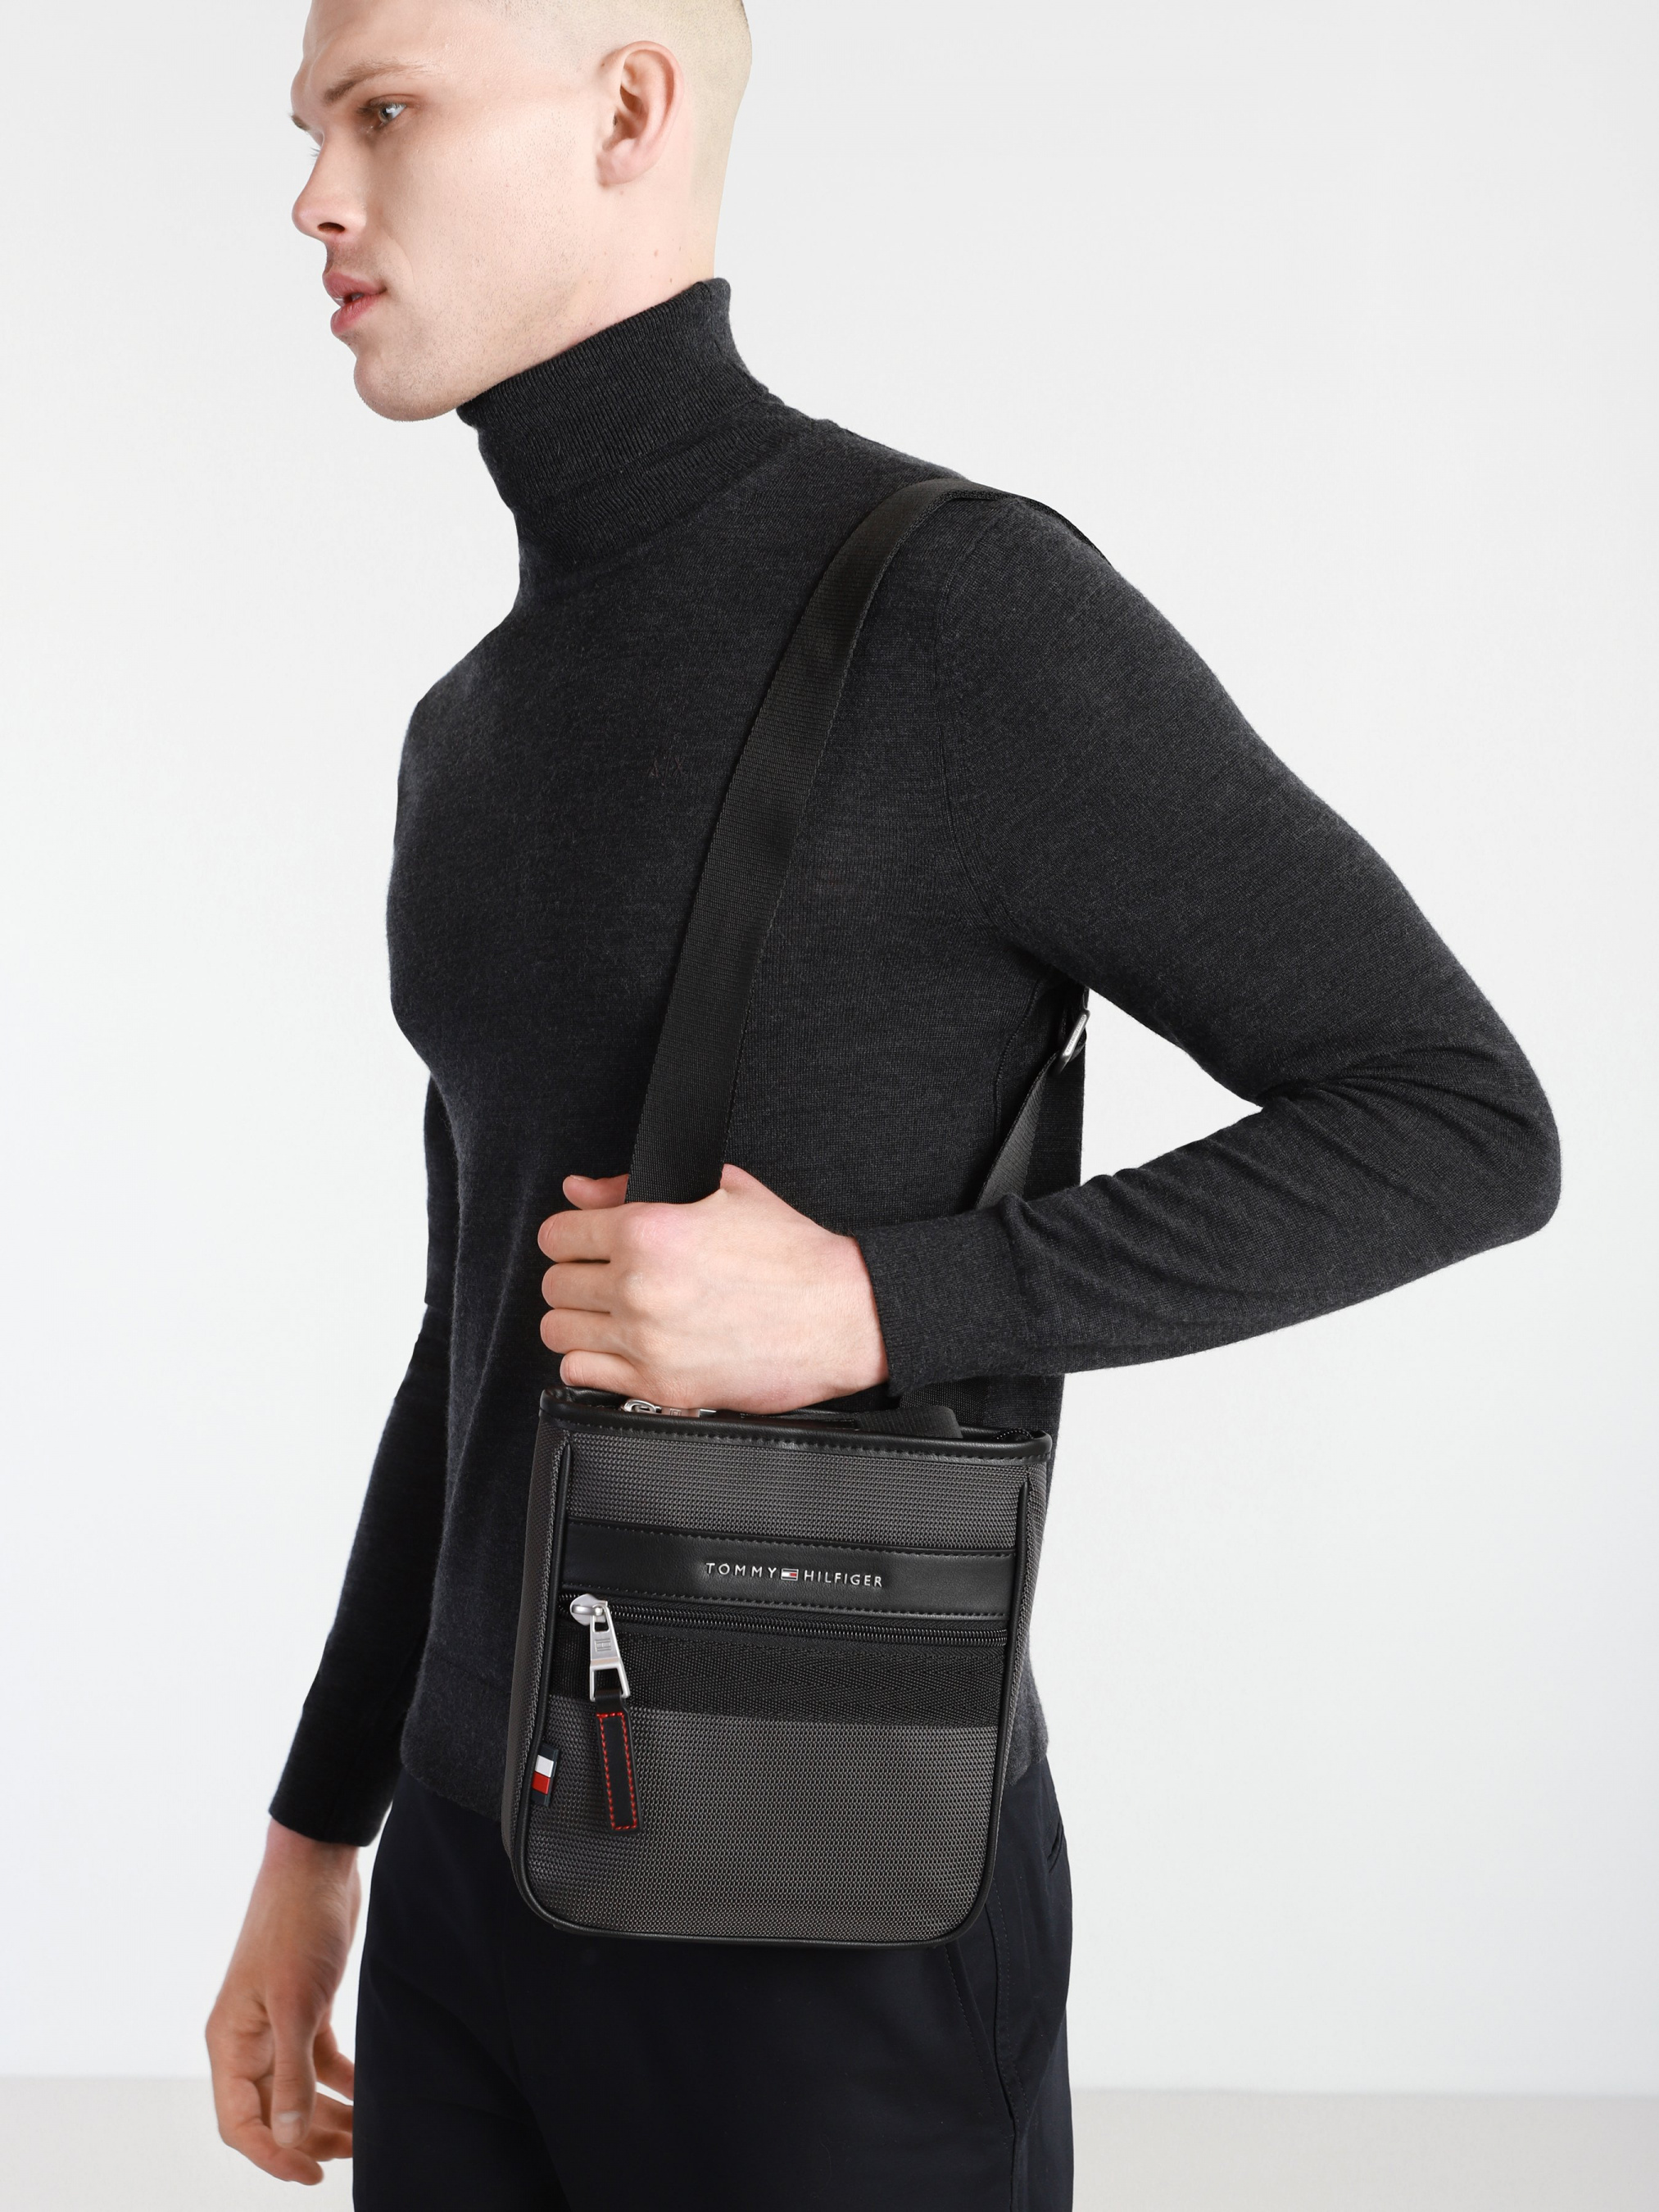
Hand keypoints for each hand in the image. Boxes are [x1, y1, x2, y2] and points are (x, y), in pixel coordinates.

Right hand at [206, 1821, 360, 2183]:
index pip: (239, 2123)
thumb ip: (291, 2073)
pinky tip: (367, 2094)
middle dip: (306, 2139)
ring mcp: (276, 2023)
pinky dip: (340, 2080)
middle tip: (350, 2155)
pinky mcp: (306, 2006)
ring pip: (296, 2089)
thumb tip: (286, 2137)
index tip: (310, 2174)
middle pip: (269, 2112)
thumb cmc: (296, 1924)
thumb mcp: (296, 2004)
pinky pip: (318, 2060)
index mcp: (229, 2042)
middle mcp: (247, 2039)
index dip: (271, 2155)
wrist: (319, 1864)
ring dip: (326, 2114)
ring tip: (364, 2133)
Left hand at [538, 1164, 888, 1412]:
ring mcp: (647, 1341)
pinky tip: (622, 1347)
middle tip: (608, 1278)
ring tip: (613, 1314)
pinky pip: (582, 1374)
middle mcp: (640, 1288)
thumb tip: (579, 1190)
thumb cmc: (791, 1254)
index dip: (571, 1237)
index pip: (557, 1236)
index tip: (586, 1245)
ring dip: (581, 1320)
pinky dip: (593, 1361)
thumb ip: (633, 1186)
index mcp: (649, 1231)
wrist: (842, 1315)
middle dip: (578, 1278)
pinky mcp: (661, 1386)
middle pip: (555, 1285)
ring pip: (559, 1331)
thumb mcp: (721, 1191)